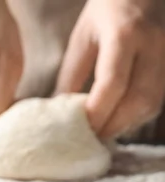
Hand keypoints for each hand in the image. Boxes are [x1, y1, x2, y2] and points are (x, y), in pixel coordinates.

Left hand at [56, 0, 164, 137]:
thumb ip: (72, 74)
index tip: (80, 128)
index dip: (97, 111)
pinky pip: (158, 99)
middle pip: (138, 99)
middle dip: (113, 124)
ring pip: (152, 103)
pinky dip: (137, 116)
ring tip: (101, 132)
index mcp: (125, 33)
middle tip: (89, 137)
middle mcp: (153, 45)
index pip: (113, 83)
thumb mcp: (82, 37)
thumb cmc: (107, 10)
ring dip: (126, 124)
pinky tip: (118, 119)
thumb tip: (58, 111)